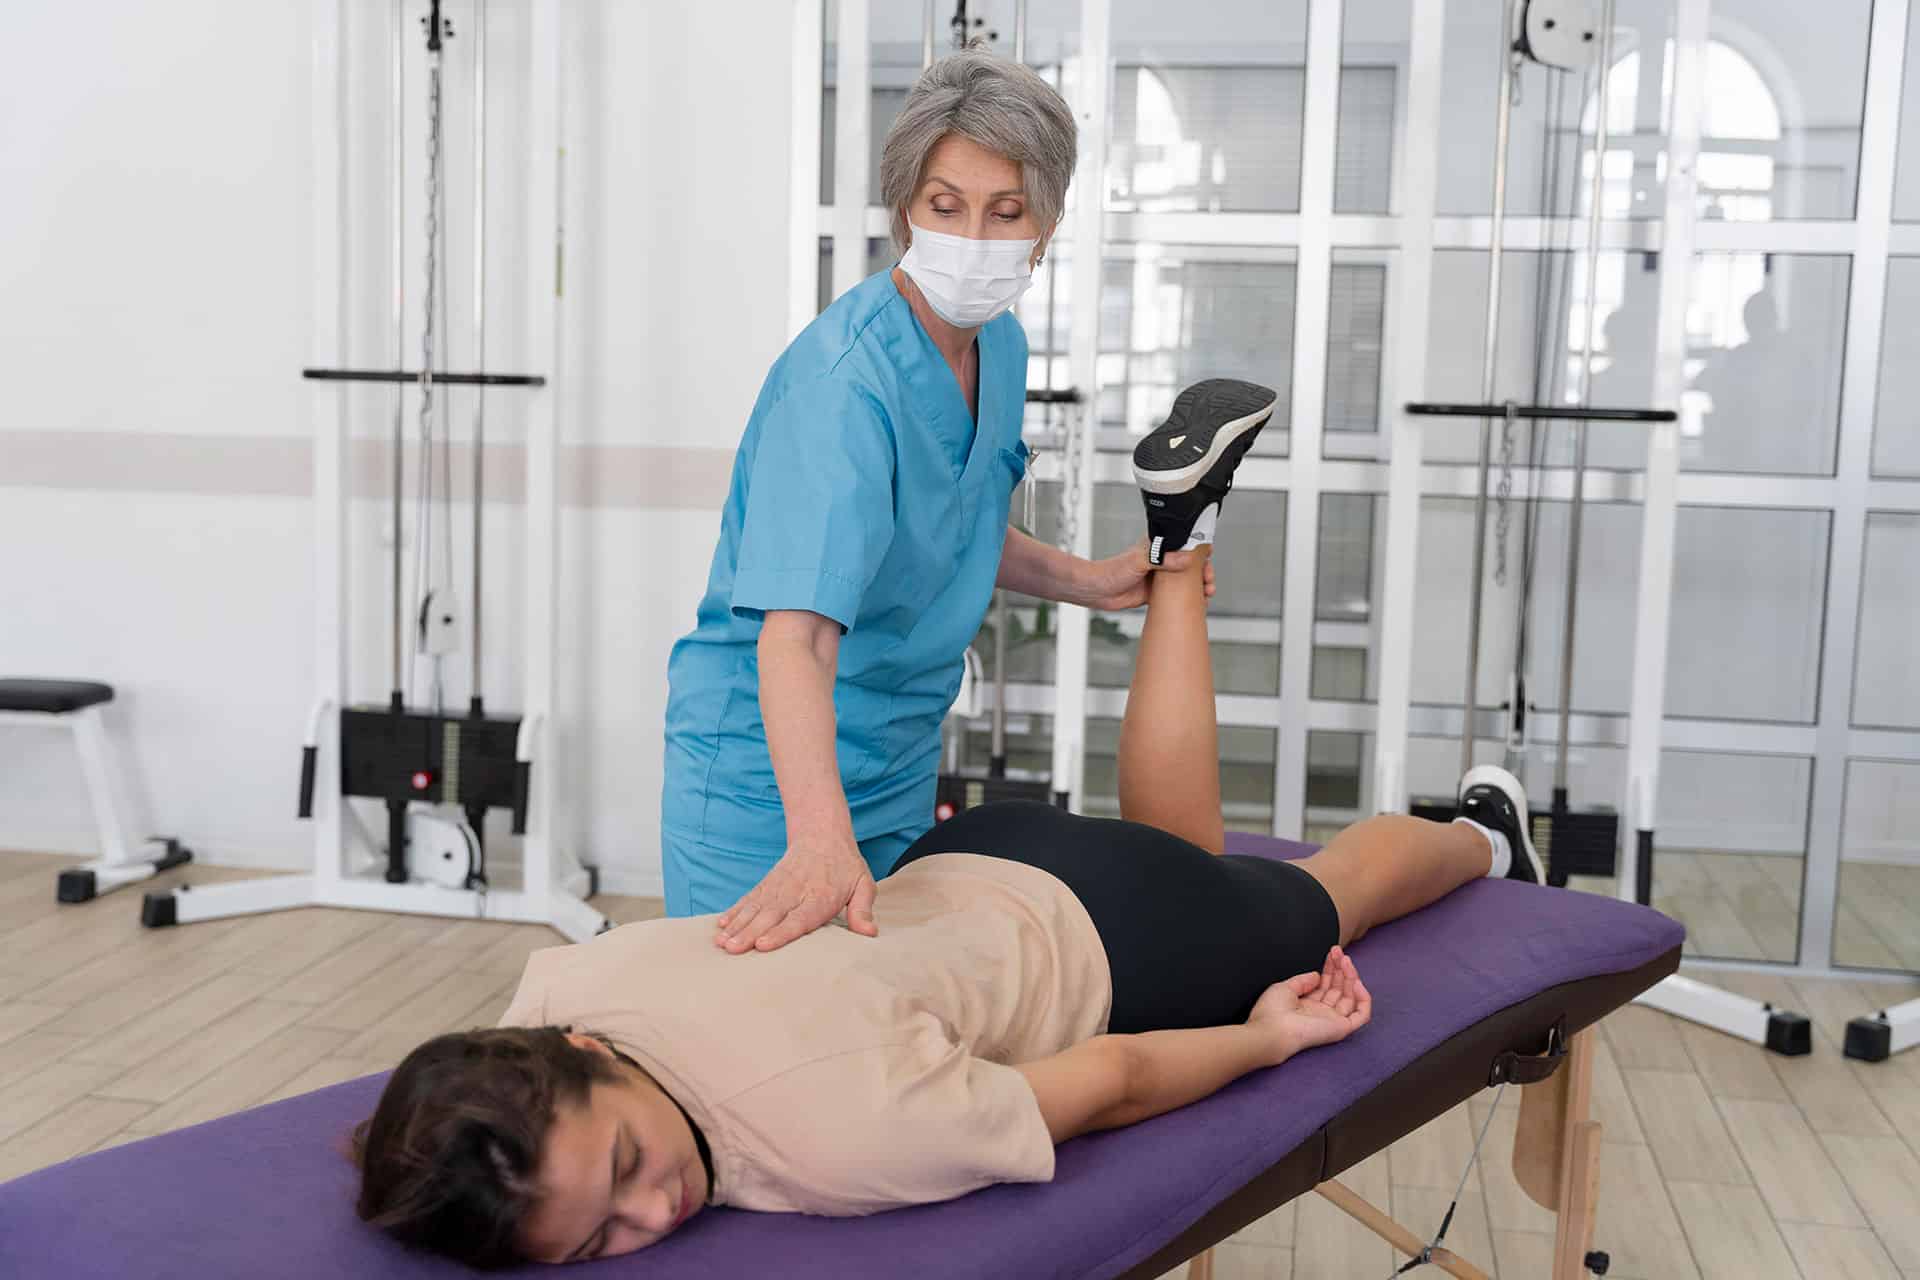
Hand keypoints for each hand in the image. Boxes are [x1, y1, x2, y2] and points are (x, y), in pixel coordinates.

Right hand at [713, 834, 877, 953]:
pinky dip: (735, 911)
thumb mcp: (863, 884)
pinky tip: (722, 925)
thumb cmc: (845, 867)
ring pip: (755, 908)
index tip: (763, 945)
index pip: (799, 918)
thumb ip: (863, 909)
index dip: (780, 932)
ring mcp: (777, 887)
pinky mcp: (766, 884)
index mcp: (820, 897)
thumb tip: (869, 933)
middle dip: (749, 933)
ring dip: (737, 925)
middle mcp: (795, 893)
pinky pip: (748, 899)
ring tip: (722, 942)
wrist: (822, 834)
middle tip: (732, 949)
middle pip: (770, 915)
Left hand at [1080, 537, 1215, 611]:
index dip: (1199, 550)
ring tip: (1207, 593)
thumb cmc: (1113, 570)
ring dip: (1200, 585)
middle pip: (1190, 563)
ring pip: (1187, 579)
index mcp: (1158, 545)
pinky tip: (1198, 603)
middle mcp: (1161, 559)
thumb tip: (1186, 558)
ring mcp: (1160, 576)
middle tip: (1208, 581)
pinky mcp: (1156, 592)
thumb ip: (1163, 559)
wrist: (1098, 591)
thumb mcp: (1140, 561)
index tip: (1209, 557)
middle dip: (1204, 571)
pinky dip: (1190, 598)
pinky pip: (1178, 594)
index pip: (1185, 543)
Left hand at [1246, 947, 1371, 1059]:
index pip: (1326, 984)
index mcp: (1307, 1006)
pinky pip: (1361, 1015)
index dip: (1331, 968)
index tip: (1332, 952)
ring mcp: (1332, 1021)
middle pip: (1339, 988)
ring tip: (1345, 960)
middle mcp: (1321, 1013)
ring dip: (1351, 977)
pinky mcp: (1341, 1029)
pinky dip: (1364, 999)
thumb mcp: (1285, 988)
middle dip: (1340, 968)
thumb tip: (1318, 975)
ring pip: (1351, 998)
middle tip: (1338, 951)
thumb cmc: (1272, 1011)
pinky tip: (1356, 982)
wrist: (1271, 1030)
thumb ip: (1303, 980)